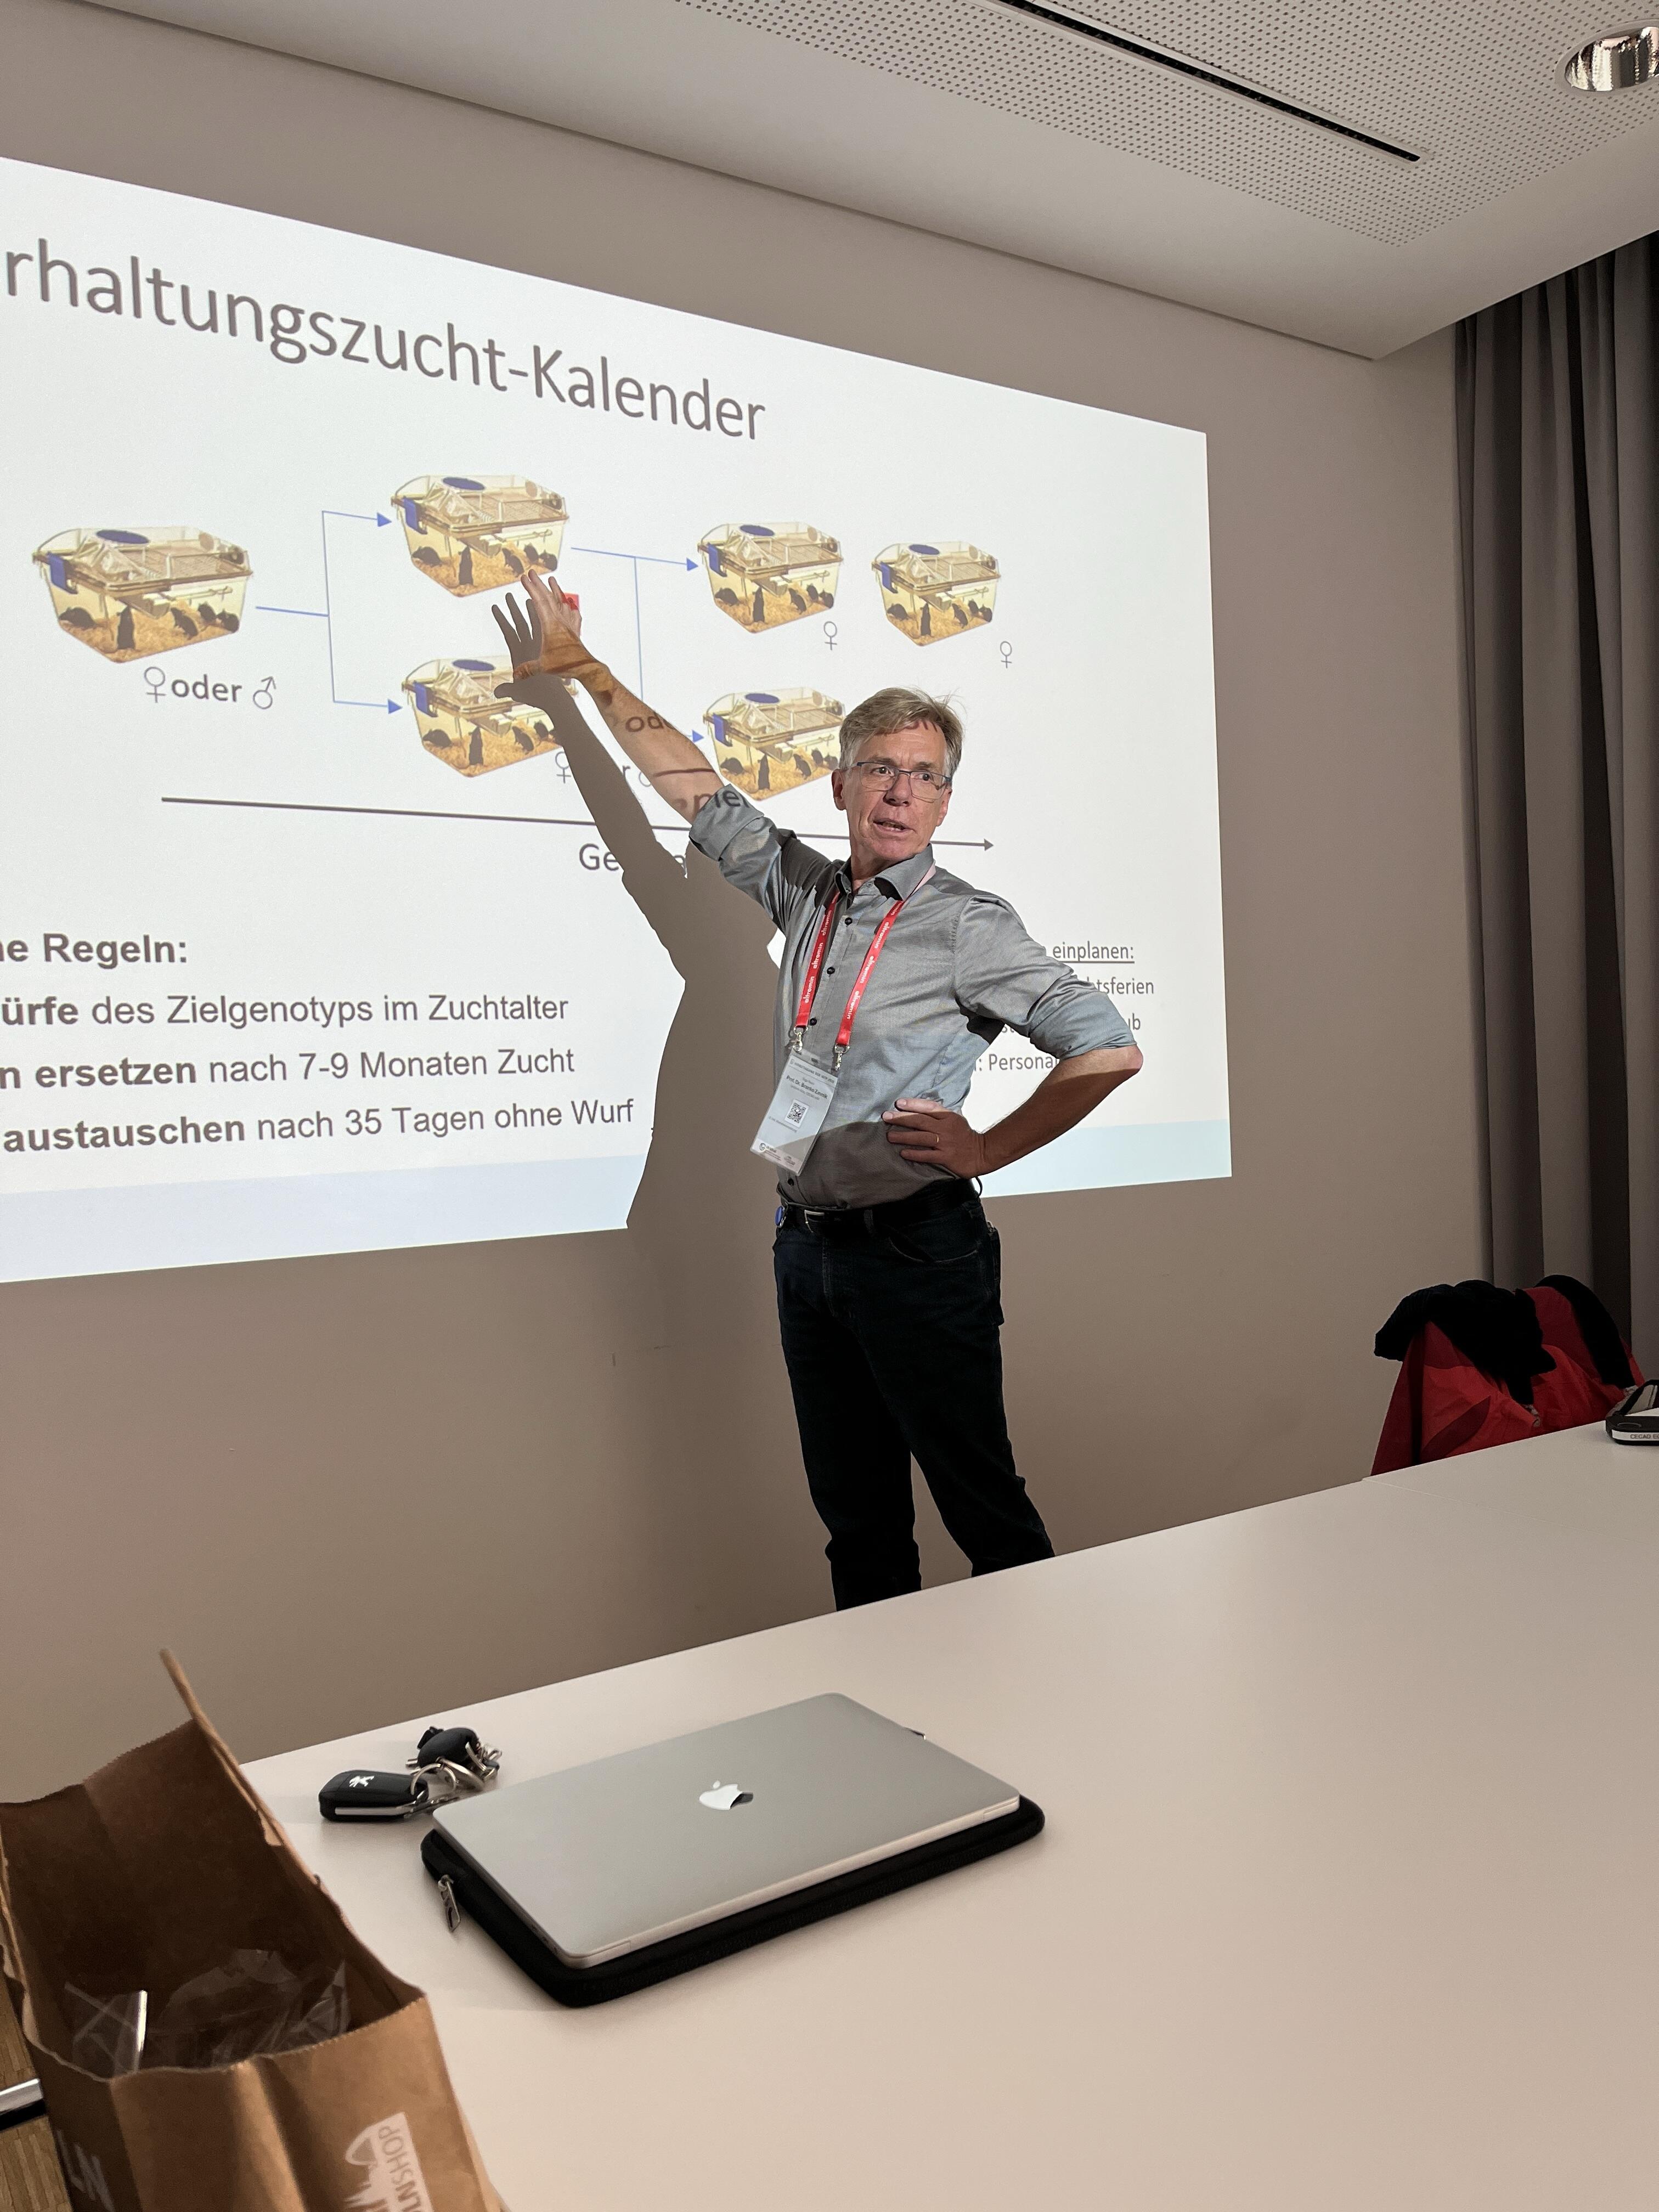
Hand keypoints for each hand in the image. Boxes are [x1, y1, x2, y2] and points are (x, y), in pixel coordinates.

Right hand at [492, 568, 609, 689]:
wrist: (586, 667)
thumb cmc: (566, 665)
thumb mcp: (543, 666)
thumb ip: (528, 669)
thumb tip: (515, 676)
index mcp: (551, 625)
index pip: (539, 601)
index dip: (531, 588)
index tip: (524, 578)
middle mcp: (560, 621)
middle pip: (548, 597)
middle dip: (539, 584)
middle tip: (532, 572)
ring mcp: (569, 624)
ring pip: (561, 602)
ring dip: (555, 590)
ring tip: (552, 579)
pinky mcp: (575, 630)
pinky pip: (572, 613)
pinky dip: (570, 605)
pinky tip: (570, 603)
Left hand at [881, 1098, 987, 1176]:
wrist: (982, 1153)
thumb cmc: (965, 1136)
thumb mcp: (955, 1119)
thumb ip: (939, 1115)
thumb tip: (918, 1110)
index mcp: (948, 1117)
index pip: (928, 1107)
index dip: (913, 1104)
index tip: (898, 1103)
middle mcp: (945, 1128)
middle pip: (920, 1121)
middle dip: (901, 1119)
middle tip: (886, 1117)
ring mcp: (945, 1143)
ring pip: (921, 1138)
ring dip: (904, 1136)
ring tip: (890, 1136)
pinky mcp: (946, 1157)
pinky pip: (927, 1155)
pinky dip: (914, 1154)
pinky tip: (903, 1153)